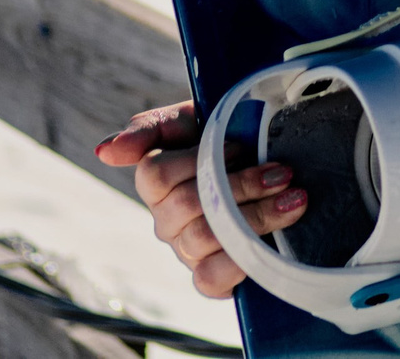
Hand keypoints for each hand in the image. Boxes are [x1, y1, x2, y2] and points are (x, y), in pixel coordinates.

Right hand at [96, 100, 308, 297]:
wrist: (273, 162)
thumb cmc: (230, 137)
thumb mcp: (195, 119)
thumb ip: (151, 128)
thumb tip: (105, 151)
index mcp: (156, 181)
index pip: (155, 174)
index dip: (200, 159)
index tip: (240, 145)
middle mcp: (166, 219)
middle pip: (186, 206)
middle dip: (241, 186)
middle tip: (283, 172)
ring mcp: (186, 250)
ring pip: (203, 240)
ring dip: (255, 216)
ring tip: (294, 198)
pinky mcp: (210, 278)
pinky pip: (209, 279)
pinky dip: (240, 262)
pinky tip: (274, 240)